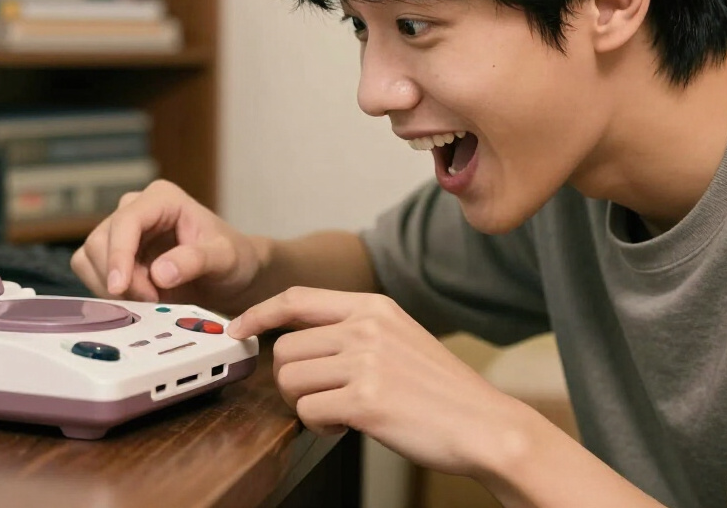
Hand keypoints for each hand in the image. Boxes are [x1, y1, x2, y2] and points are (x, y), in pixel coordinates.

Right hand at [71, 180, 264, 308]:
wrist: (230, 275)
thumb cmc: (232, 258)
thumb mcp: (225, 258)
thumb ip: (195, 261)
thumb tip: (160, 272)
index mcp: (162, 198)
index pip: (126, 222)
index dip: (118, 255)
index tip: (120, 287)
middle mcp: (136, 208)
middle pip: (101, 241)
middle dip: (121, 277)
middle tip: (151, 300)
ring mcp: (121, 230)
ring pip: (90, 257)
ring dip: (113, 286)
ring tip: (149, 298)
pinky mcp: (113, 252)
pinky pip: (91, 270)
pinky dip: (107, 290)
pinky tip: (136, 298)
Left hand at [227, 286, 528, 476]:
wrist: (486, 426)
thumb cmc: (441, 390)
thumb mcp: (399, 338)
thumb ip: (355, 330)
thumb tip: (299, 337)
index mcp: (374, 307)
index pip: (297, 298)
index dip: (259, 313)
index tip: (239, 327)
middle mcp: (366, 327)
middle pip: (285, 347)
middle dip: (288, 379)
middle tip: (314, 397)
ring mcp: (366, 362)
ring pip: (290, 380)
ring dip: (303, 404)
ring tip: (335, 413)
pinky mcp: (365, 401)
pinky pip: (308, 411)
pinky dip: (318, 426)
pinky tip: (343, 428)